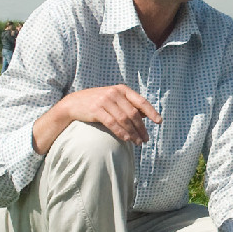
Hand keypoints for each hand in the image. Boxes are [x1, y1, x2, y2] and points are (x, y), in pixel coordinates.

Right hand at [34, 85, 160, 152]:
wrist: (73, 104)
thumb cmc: (97, 103)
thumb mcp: (114, 99)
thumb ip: (129, 105)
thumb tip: (147, 115)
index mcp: (122, 89)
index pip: (141, 101)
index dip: (151, 112)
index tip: (159, 122)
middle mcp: (114, 93)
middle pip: (133, 113)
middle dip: (142, 128)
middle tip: (146, 139)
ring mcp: (105, 100)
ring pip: (124, 120)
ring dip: (133, 133)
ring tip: (138, 142)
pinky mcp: (96, 110)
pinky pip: (113, 123)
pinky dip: (121, 133)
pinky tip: (127, 139)